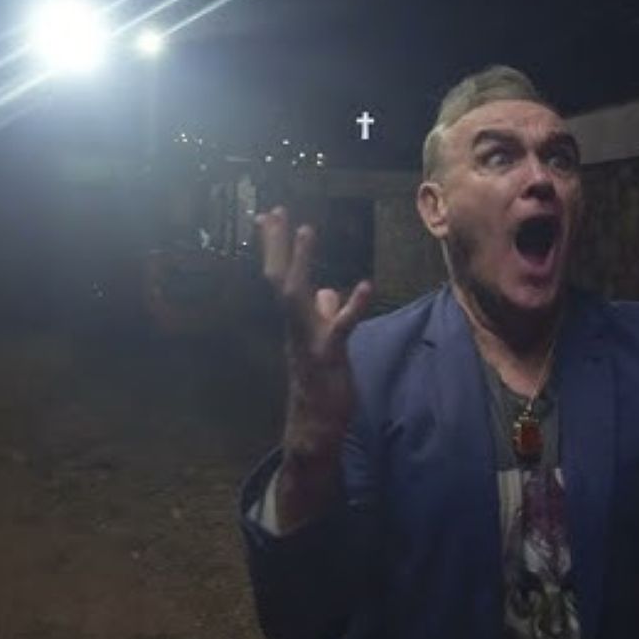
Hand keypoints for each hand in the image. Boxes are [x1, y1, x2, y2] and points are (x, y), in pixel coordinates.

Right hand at [257, 206, 372, 460]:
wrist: (315, 428)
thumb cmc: (321, 386)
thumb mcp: (325, 342)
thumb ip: (325, 315)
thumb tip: (329, 291)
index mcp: (296, 323)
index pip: (283, 277)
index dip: (279, 247)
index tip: (271, 214)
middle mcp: (296, 327)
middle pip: (280, 278)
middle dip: (277, 244)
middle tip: (274, 210)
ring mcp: (309, 341)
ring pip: (296, 297)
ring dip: (302, 262)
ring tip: (307, 229)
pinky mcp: (330, 357)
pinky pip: (340, 327)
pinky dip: (353, 305)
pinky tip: (366, 284)